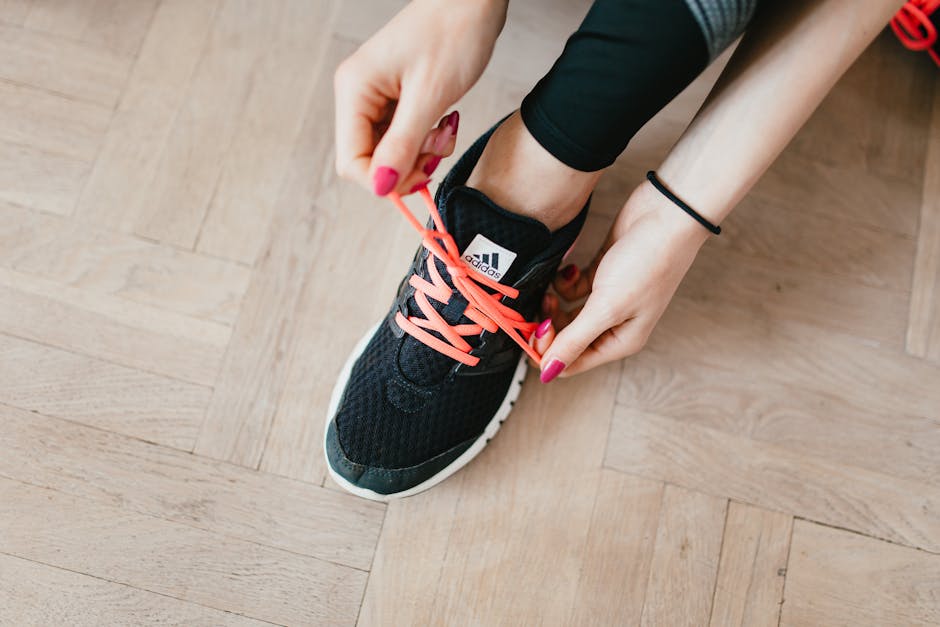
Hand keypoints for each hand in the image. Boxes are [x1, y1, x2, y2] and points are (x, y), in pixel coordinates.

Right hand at [333, 0, 507, 195]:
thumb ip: (403, 144)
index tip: (422, 174)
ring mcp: (375, 97)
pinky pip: (403, 137)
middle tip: (440, 146)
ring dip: (421, 152)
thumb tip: (381, 187)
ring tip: (446, 128)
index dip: (384, 179)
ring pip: (389, 152)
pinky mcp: (394, 98)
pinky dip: (426, 139)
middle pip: (369, 160)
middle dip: (408, 164)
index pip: (351, 162)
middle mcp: (357, 95)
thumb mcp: (430, 96)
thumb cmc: (453, 33)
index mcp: (354, 90)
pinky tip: (444, 121)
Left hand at [533, 181, 710, 380]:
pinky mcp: (602, 274)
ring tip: (552, 289)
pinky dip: (564, 282)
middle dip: (548, 327)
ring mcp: (608, 299)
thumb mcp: (607, 308)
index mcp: (620, 341)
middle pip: (567, 339)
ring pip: (567, 314)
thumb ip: (575, 340)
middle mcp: (614, 324)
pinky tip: (570, 269)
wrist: (666, 214)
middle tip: (542, 306)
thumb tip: (548, 372)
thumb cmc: (648, 263)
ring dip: (553, 305)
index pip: (572, 362)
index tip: (533, 330)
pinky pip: (573, 289)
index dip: (547, 352)